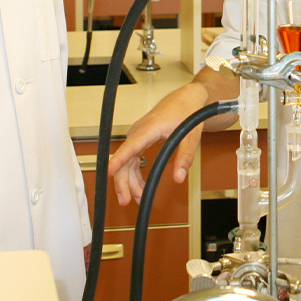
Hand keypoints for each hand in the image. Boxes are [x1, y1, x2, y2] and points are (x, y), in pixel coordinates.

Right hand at [107, 82, 210, 204]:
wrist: (186, 99)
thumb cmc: (186, 112)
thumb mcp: (191, 136)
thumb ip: (185, 157)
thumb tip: (179, 177)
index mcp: (149, 128)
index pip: (130, 146)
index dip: (119, 160)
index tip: (110, 172)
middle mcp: (138, 131)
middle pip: (124, 159)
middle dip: (123, 181)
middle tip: (126, 200)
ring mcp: (137, 135)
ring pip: (127, 161)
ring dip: (129, 181)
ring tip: (137, 198)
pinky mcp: (139, 139)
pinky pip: (132, 159)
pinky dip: (134, 173)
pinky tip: (139, 186)